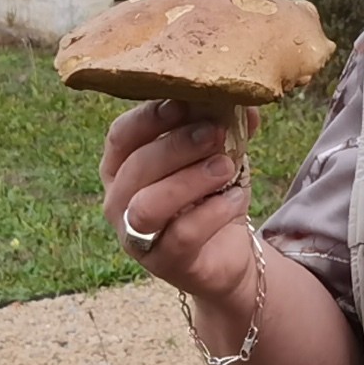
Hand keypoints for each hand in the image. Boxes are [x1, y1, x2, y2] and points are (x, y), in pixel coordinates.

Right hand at [99, 98, 256, 309]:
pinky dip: (213, 212)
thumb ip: (227, 127)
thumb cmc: (210, 197)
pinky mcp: (164, 262)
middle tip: (215, 132)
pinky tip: (236, 199)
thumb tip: (244, 101)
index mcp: (121, 168)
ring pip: (149, 205)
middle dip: (177, 145)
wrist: (227, 254)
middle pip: (136, 167)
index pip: (120, 136)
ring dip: (190, 180)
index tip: (183, 103)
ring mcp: (136, 237)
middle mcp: (119, 202)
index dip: (148, 117)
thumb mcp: (219, 156)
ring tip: (226, 167)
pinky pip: (182, 235)